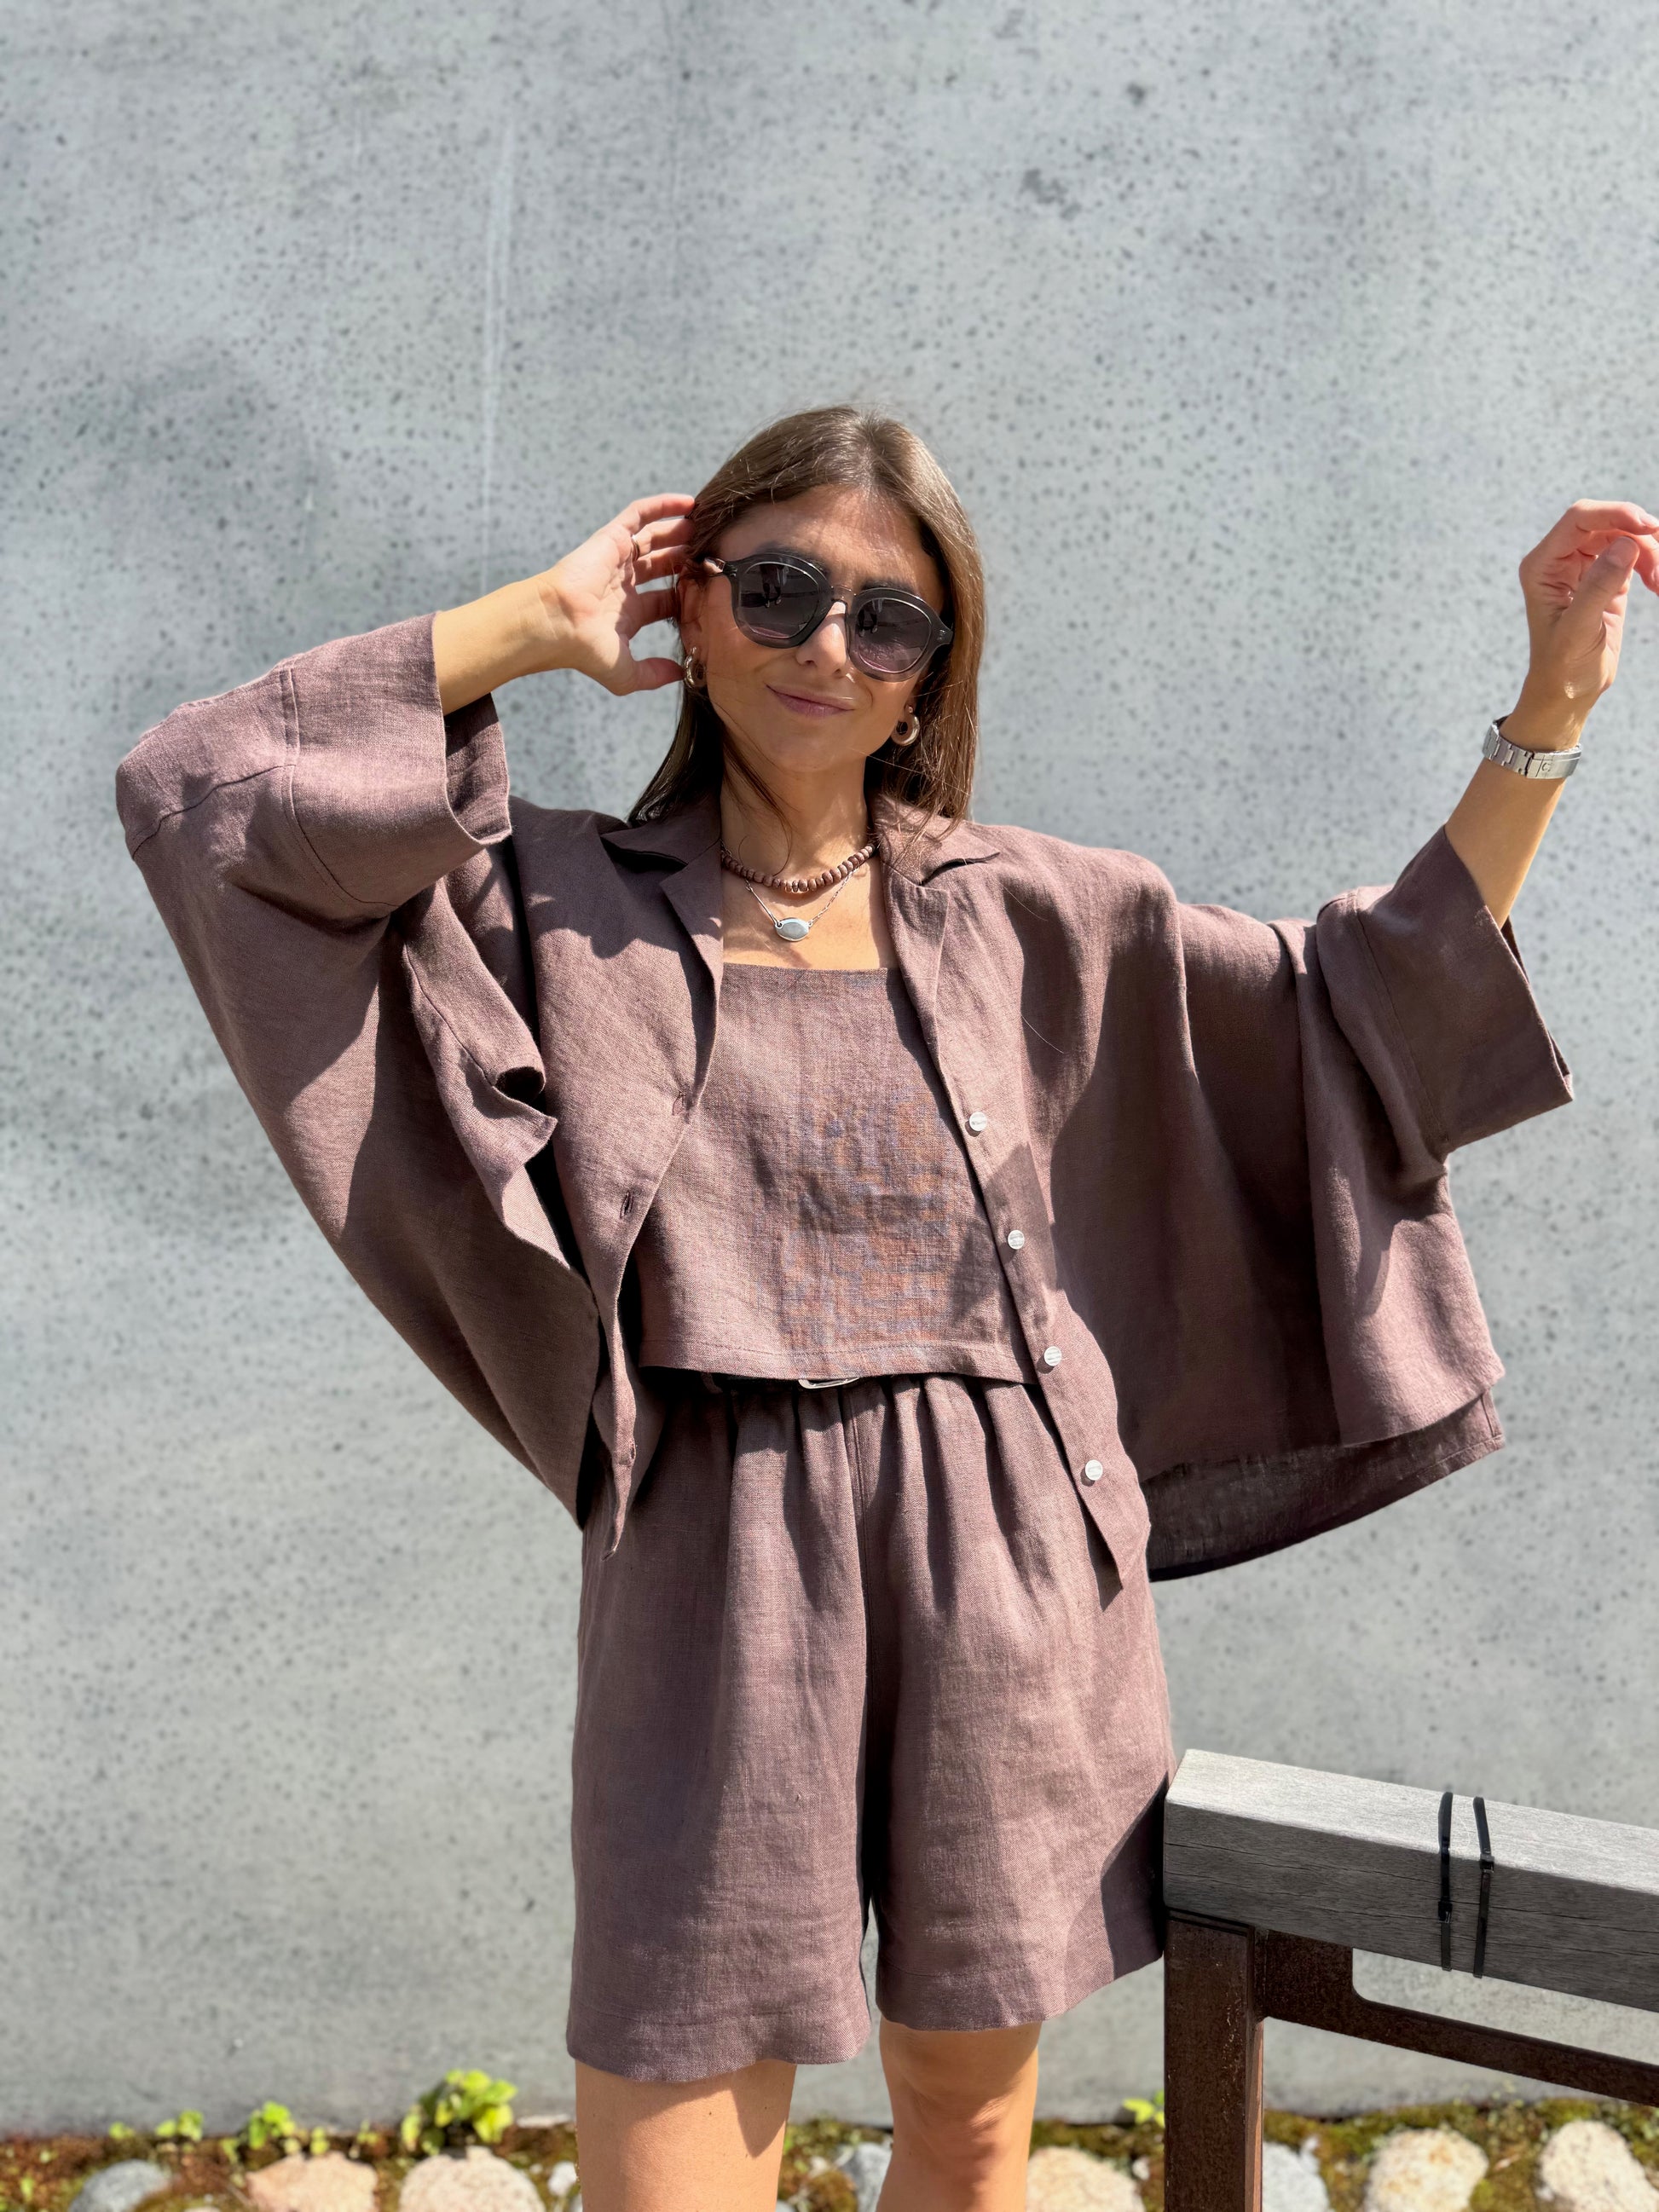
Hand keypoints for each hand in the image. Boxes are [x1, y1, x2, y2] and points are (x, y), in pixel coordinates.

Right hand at [536, 493, 696, 694]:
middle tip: (714, 554)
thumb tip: (679, 673)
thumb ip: (652, 675)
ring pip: (655, 538)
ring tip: (707, 526)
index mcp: (628, 613)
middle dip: (687, 560)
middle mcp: (623, 584)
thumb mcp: (625, 674)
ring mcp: (617, 560)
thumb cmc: (584, 649)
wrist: (557, 623)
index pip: (665, 601)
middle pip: (663, 566)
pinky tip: (689, 503)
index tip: (712, 590)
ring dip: (680, 532)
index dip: (688, 595)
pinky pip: (640, 514)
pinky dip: (663, 505)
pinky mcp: (611, 538)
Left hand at [1508, 498, 1658, 746]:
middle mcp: (1560, 560)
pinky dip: (1652, 564)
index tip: (1647, 526)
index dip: (1614, 513)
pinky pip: (1635, 554)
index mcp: (1543, 566)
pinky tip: (1658, 584)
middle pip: (1606, 522)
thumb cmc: (1563, 667)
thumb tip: (1625, 544)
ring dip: (1650, 552)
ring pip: (1625, 536)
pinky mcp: (1607, 577)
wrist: (1569, 691)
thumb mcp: (1579, 630)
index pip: (1579, 519)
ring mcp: (1584, 566)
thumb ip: (1598, 586)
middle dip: (1638, 533)